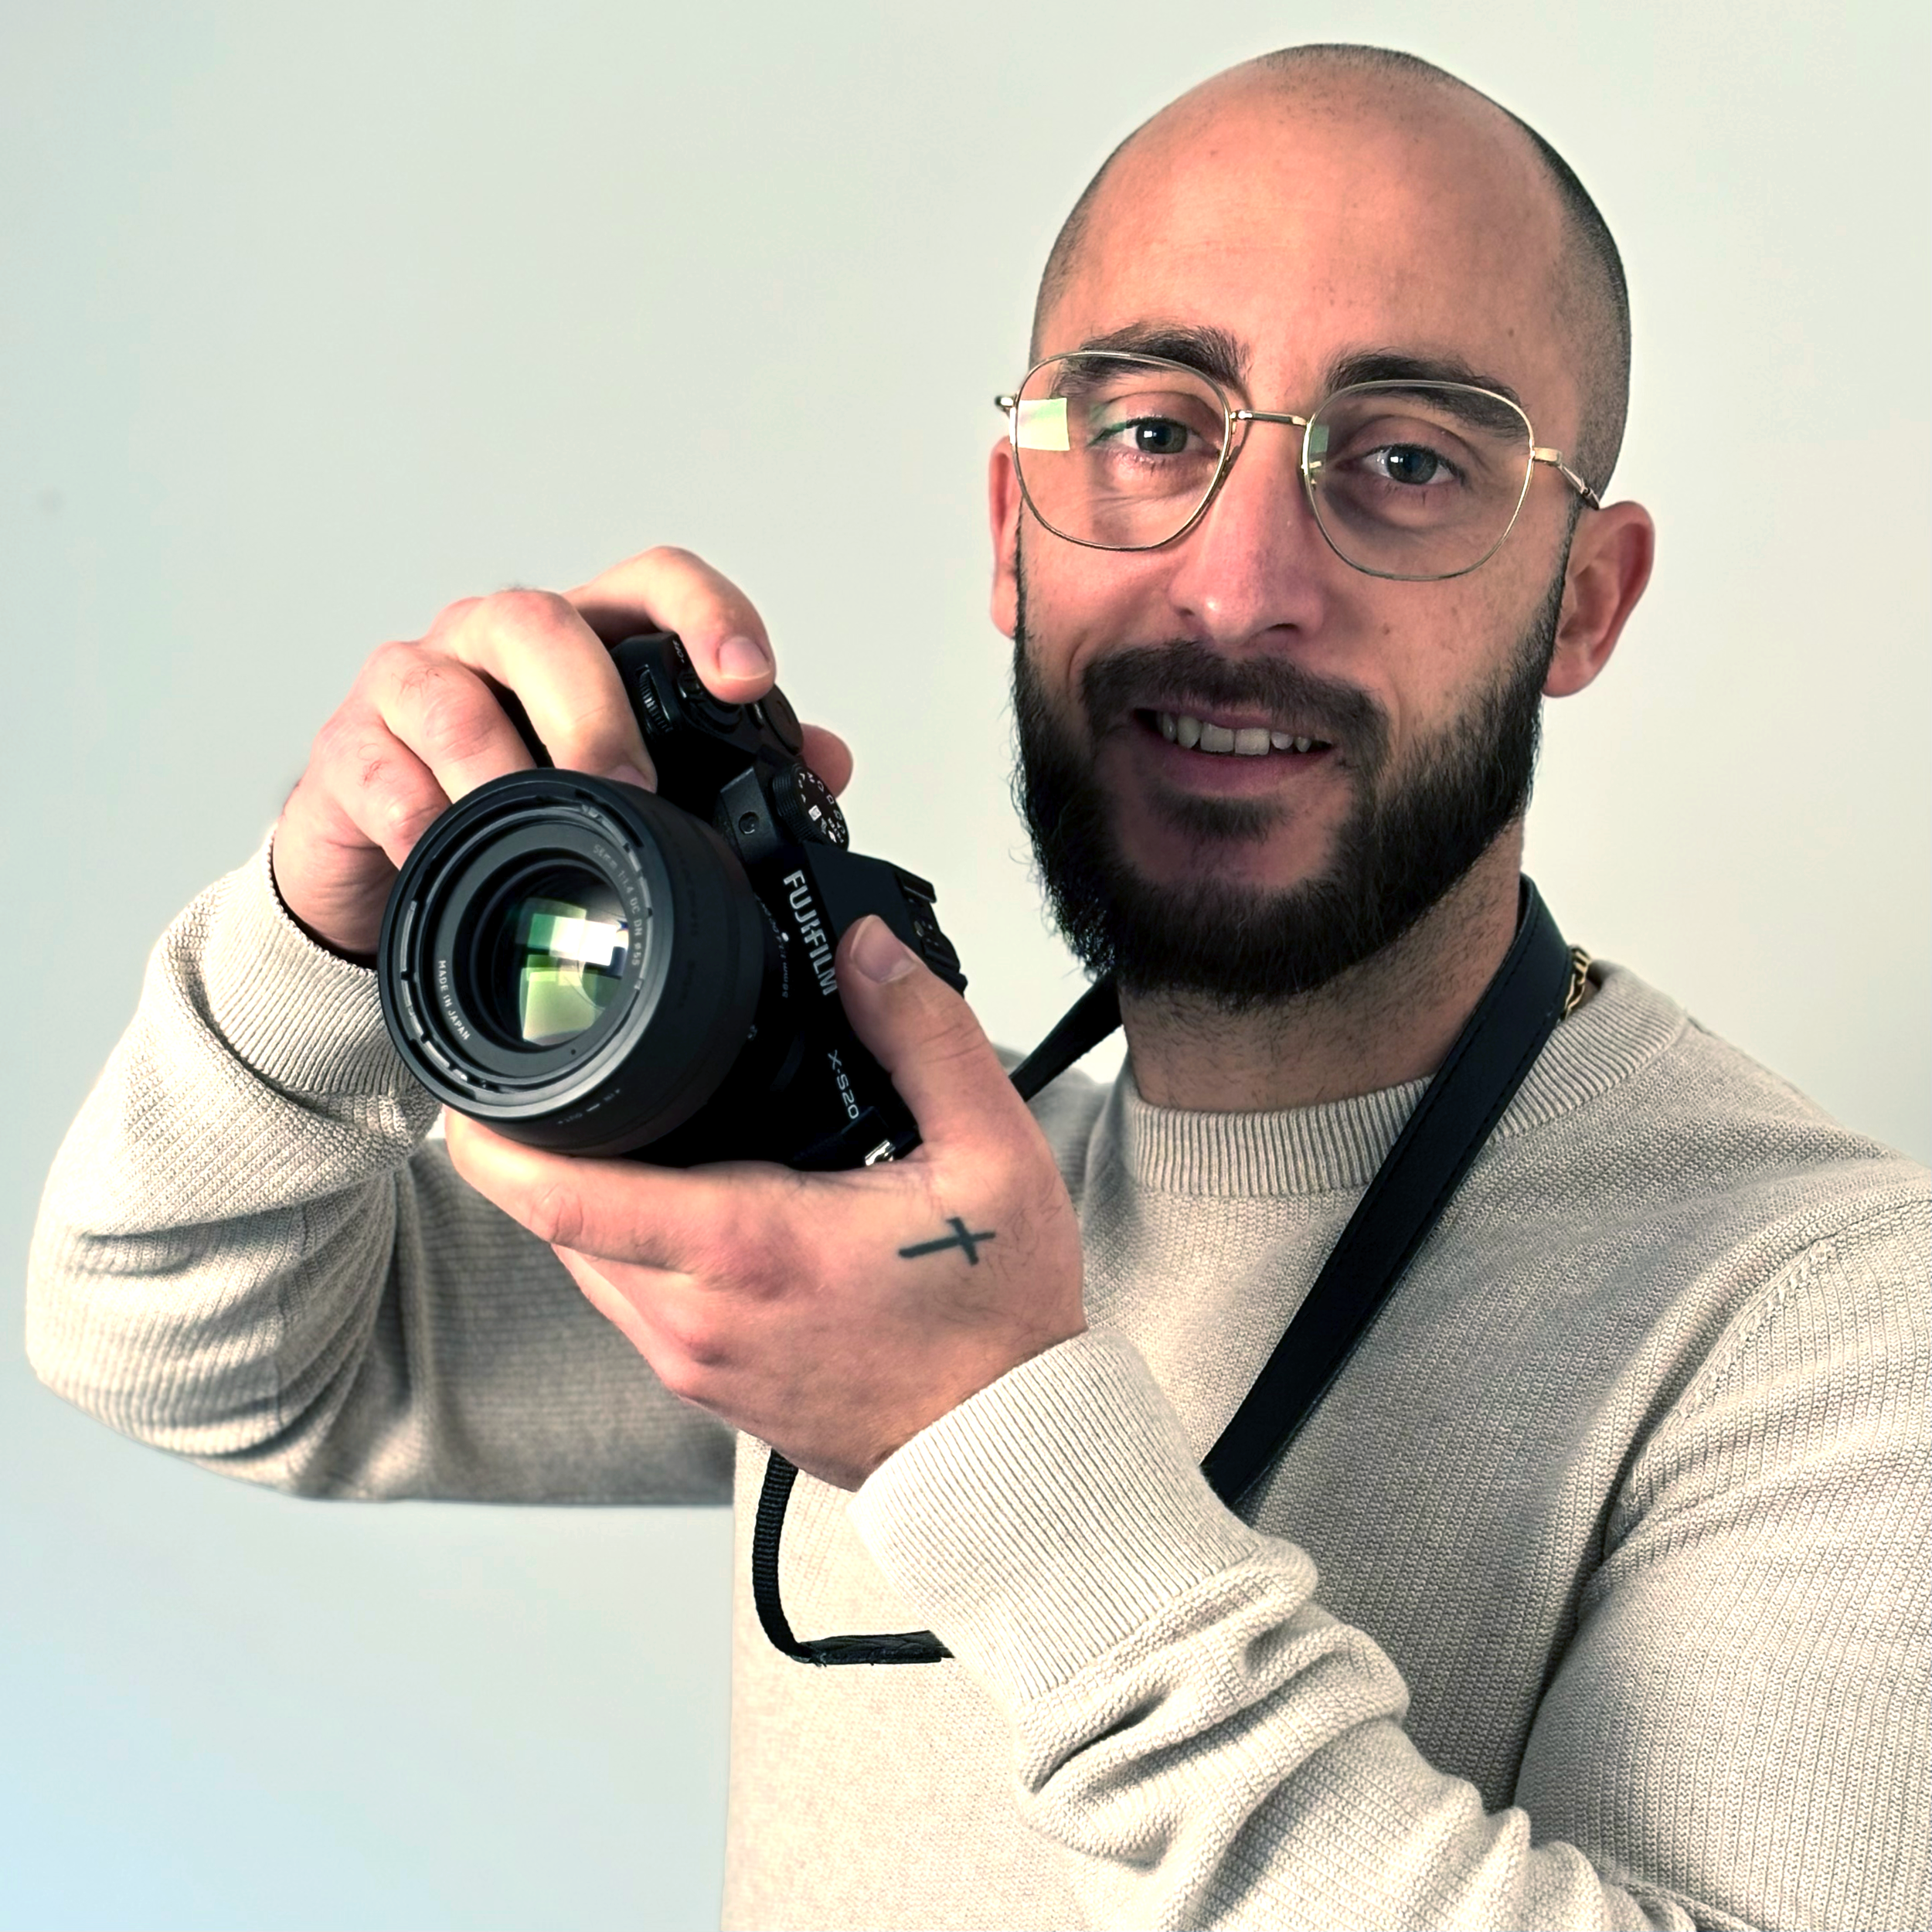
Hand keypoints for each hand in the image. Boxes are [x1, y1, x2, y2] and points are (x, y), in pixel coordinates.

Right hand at [273, 547, 854, 956]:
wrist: (396, 865)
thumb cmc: (526, 804)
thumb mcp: (636, 786)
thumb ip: (733, 770)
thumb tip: (829, 761)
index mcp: (586, 641)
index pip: (652, 584)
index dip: (706, 614)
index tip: (746, 679)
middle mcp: (498, 644)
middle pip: (542, 624)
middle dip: (594, 705)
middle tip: (634, 789)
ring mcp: (416, 687)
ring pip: (448, 687)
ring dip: (499, 760)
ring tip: (543, 820)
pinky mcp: (350, 749)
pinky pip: (376, 764)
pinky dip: (413, 810)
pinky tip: (442, 846)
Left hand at [443, 916, 1087, 1489]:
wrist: (1004, 1448)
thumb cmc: (995, 1321)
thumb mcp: (991, 1154)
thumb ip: (924, 1033)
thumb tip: (866, 948)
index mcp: (747, 1248)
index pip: (563, 1196)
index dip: (493, 1139)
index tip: (467, 1088)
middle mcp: (697, 1317)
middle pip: (555, 1224)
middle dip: (536, 1150)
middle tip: (547, 1075)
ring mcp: (695, 1363)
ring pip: (587, 1267)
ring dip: (582, 1201)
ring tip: (609, 1129)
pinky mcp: (709, 1388)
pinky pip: (630, 1304)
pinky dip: (625, 1247)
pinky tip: (677, 1204)